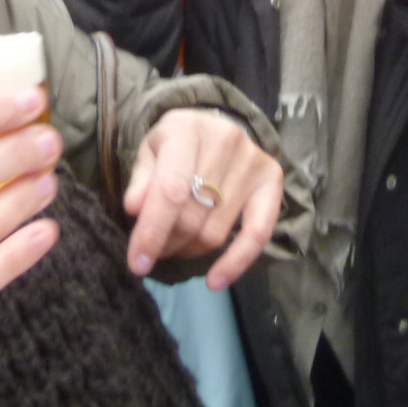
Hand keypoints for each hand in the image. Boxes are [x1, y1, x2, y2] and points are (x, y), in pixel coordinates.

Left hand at [120, 109, 283, 287]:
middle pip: (192, 216)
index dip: (152, 231)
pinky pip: (258, 233)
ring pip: (215, 231)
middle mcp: (225, 140)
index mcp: (187, 128)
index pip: (170, 190)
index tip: (137, 263)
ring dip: (191, 251)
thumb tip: (135, 209)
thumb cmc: (175, 144)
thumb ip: (141, 180)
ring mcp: (253, 160)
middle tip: (154, 251)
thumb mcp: (149, 152)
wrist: (213, 126)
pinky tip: (215, 280)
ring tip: (177, 247)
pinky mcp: (272, 179)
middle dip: (168, 243)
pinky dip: (236, 262)